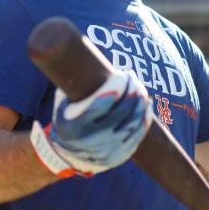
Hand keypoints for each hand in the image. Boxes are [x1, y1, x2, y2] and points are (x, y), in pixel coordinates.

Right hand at [30, 70, 151, 177]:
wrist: (65, 155)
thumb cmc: (66, 119)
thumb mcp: (62, 103)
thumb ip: (73, 82)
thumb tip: (82, 52)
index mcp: (75, 127)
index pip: (102, 104)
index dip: (116, 88)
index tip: (121, 75)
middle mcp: (92, 142)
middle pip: (121, 112)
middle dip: (131, 91)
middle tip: (132, 76)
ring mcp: (107, 152)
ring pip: (132, 123)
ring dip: (140, 102)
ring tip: (140, 87)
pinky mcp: (119, 157)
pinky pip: (137, 135)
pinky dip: (144, 118)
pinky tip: (146, 103)